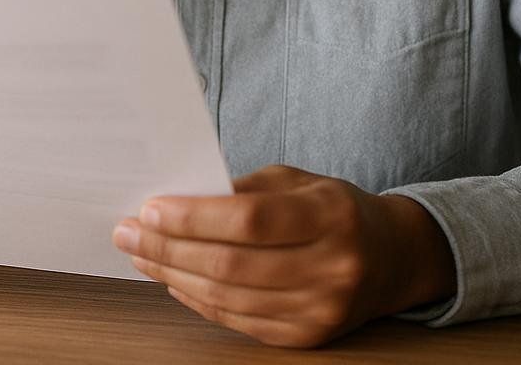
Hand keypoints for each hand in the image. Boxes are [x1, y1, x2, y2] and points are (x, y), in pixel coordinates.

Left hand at [110, 164, 456, 348]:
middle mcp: (332, 267)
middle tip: (128, 231)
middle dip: (168, 247)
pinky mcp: (308, 338)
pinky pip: (238, 321)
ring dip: (173, 275)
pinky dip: (198, 300)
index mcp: (331, 216)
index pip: (249, 220)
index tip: (150, 207)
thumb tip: (175, 200)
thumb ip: (242, 190)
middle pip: (231, 264)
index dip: (193, 216)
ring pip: (229, 297)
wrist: (392, 257)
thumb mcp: (297, 181)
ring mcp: (321, 310)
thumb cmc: (333, 209)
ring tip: (141, 253)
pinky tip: (173, 279)